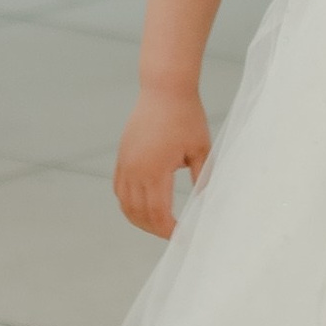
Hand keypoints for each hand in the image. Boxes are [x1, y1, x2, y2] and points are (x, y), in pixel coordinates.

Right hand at [113, 89, 208, 236]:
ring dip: (141, 220)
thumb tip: (206, 205)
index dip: (169, 230)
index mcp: (154, 170)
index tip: (184, 237)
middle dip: (156, 230)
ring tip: (160, 226)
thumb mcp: (201, 149)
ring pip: (125, 205)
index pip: (158, 214)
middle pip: (140, 214)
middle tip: (175, 234)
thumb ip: (202, 179)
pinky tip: (144, 208)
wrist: (164, 89)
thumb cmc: (187, 116)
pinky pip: (119, 189)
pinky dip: (129, 204)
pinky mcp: (122, 157)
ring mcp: (125, 163)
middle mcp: (134, 170)